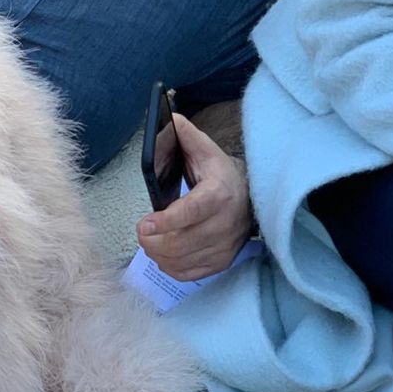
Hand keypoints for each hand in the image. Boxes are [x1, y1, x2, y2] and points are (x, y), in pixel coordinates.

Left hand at [137, 114, 252, 279]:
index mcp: (221, 193)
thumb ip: (186, 135)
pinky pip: (189, 274)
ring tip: (149, 240)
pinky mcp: (222, 262)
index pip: (194, 211)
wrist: (251, 198)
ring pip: (183, 260)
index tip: (145, 224)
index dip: (168, 221)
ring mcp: (226, 246)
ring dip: (158, 254)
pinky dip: (170, 267)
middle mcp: (227, 223)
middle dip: (154, 240)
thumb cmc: (219, 173)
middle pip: (184, 242)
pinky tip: (163, 253)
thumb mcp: (205, 150)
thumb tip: (170, 117)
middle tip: (141, 231)